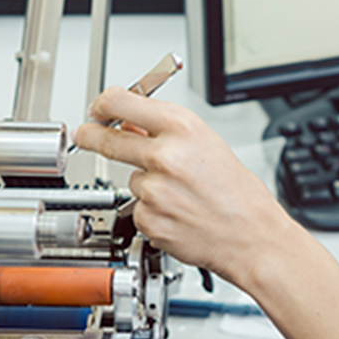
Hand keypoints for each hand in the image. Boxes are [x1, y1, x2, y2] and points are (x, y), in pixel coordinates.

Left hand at [73, 86, 298, 289]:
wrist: (252, 236)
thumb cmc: (239, 194)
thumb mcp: (208, 144)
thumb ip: (166, 132)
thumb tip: (133, 124)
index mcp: (183, 128)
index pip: (121, 101)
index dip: (103, 104)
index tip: (97, 109)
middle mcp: (165, 155)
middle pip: (107, 138)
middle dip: (90, 136)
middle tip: (85, 135)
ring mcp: (153, 189)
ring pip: (130, 179)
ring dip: (145, 185)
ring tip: (180, 195)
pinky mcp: (147, 219)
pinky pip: (138, 209)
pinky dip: (152, 212)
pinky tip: (178, 213)